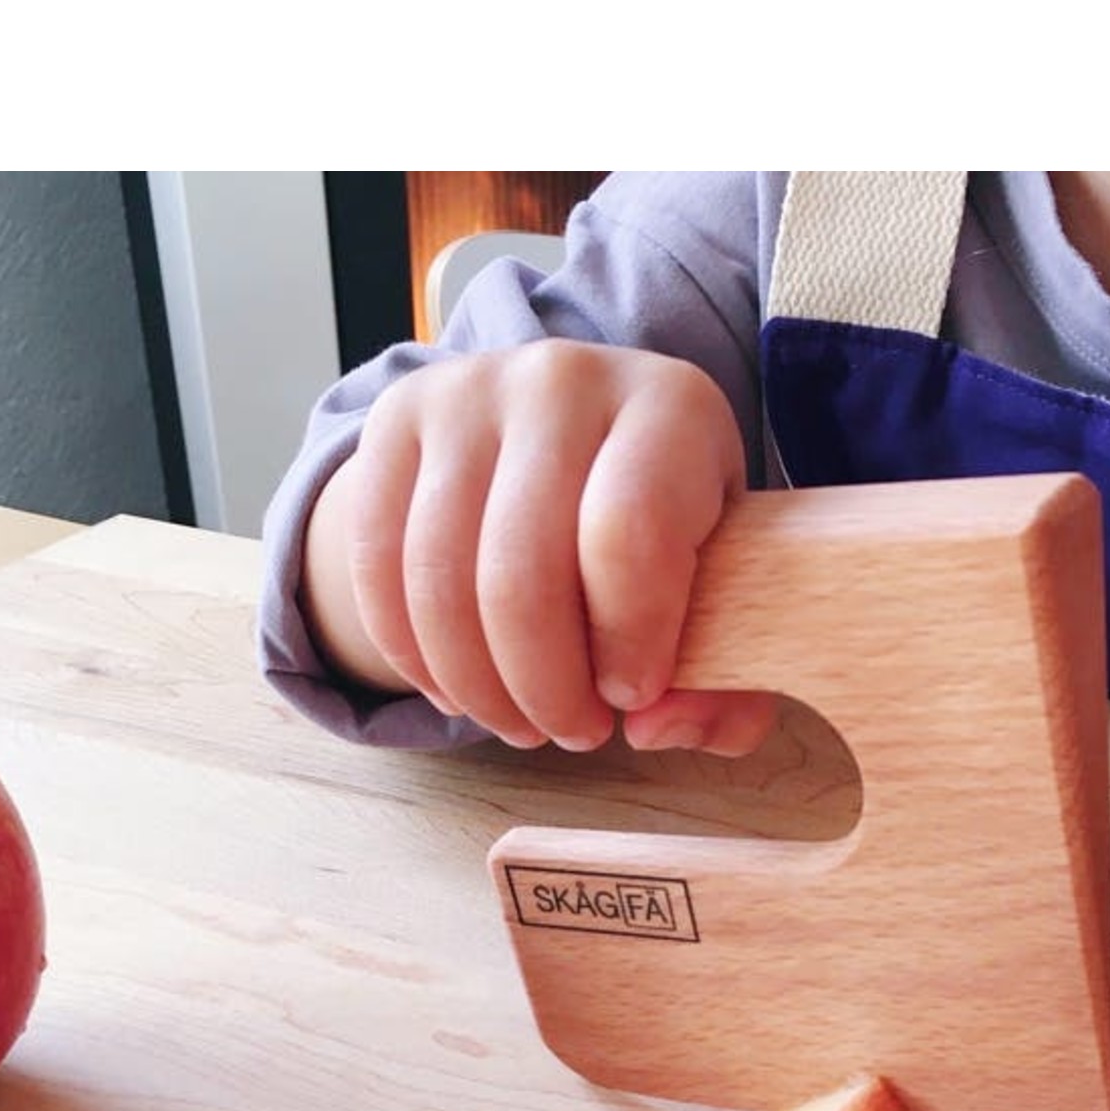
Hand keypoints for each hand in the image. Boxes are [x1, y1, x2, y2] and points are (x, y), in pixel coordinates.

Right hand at [301, 341, 776, 755]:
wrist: (579, 435)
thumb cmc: (671, 531)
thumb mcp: (730, 597)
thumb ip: (729, 688)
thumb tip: (652, 728)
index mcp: (672, 408)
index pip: (628, 535)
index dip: (626, 643)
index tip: (631, 696)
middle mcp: (565, 380)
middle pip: (521, 575)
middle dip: (546, 690)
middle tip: (575, 730)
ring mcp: (468, 392)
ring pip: (441, 584)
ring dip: (480, 690)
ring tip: (522, 721)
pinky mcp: (397, 420)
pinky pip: (379, 569)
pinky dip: (415, 659)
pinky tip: (460, 691)